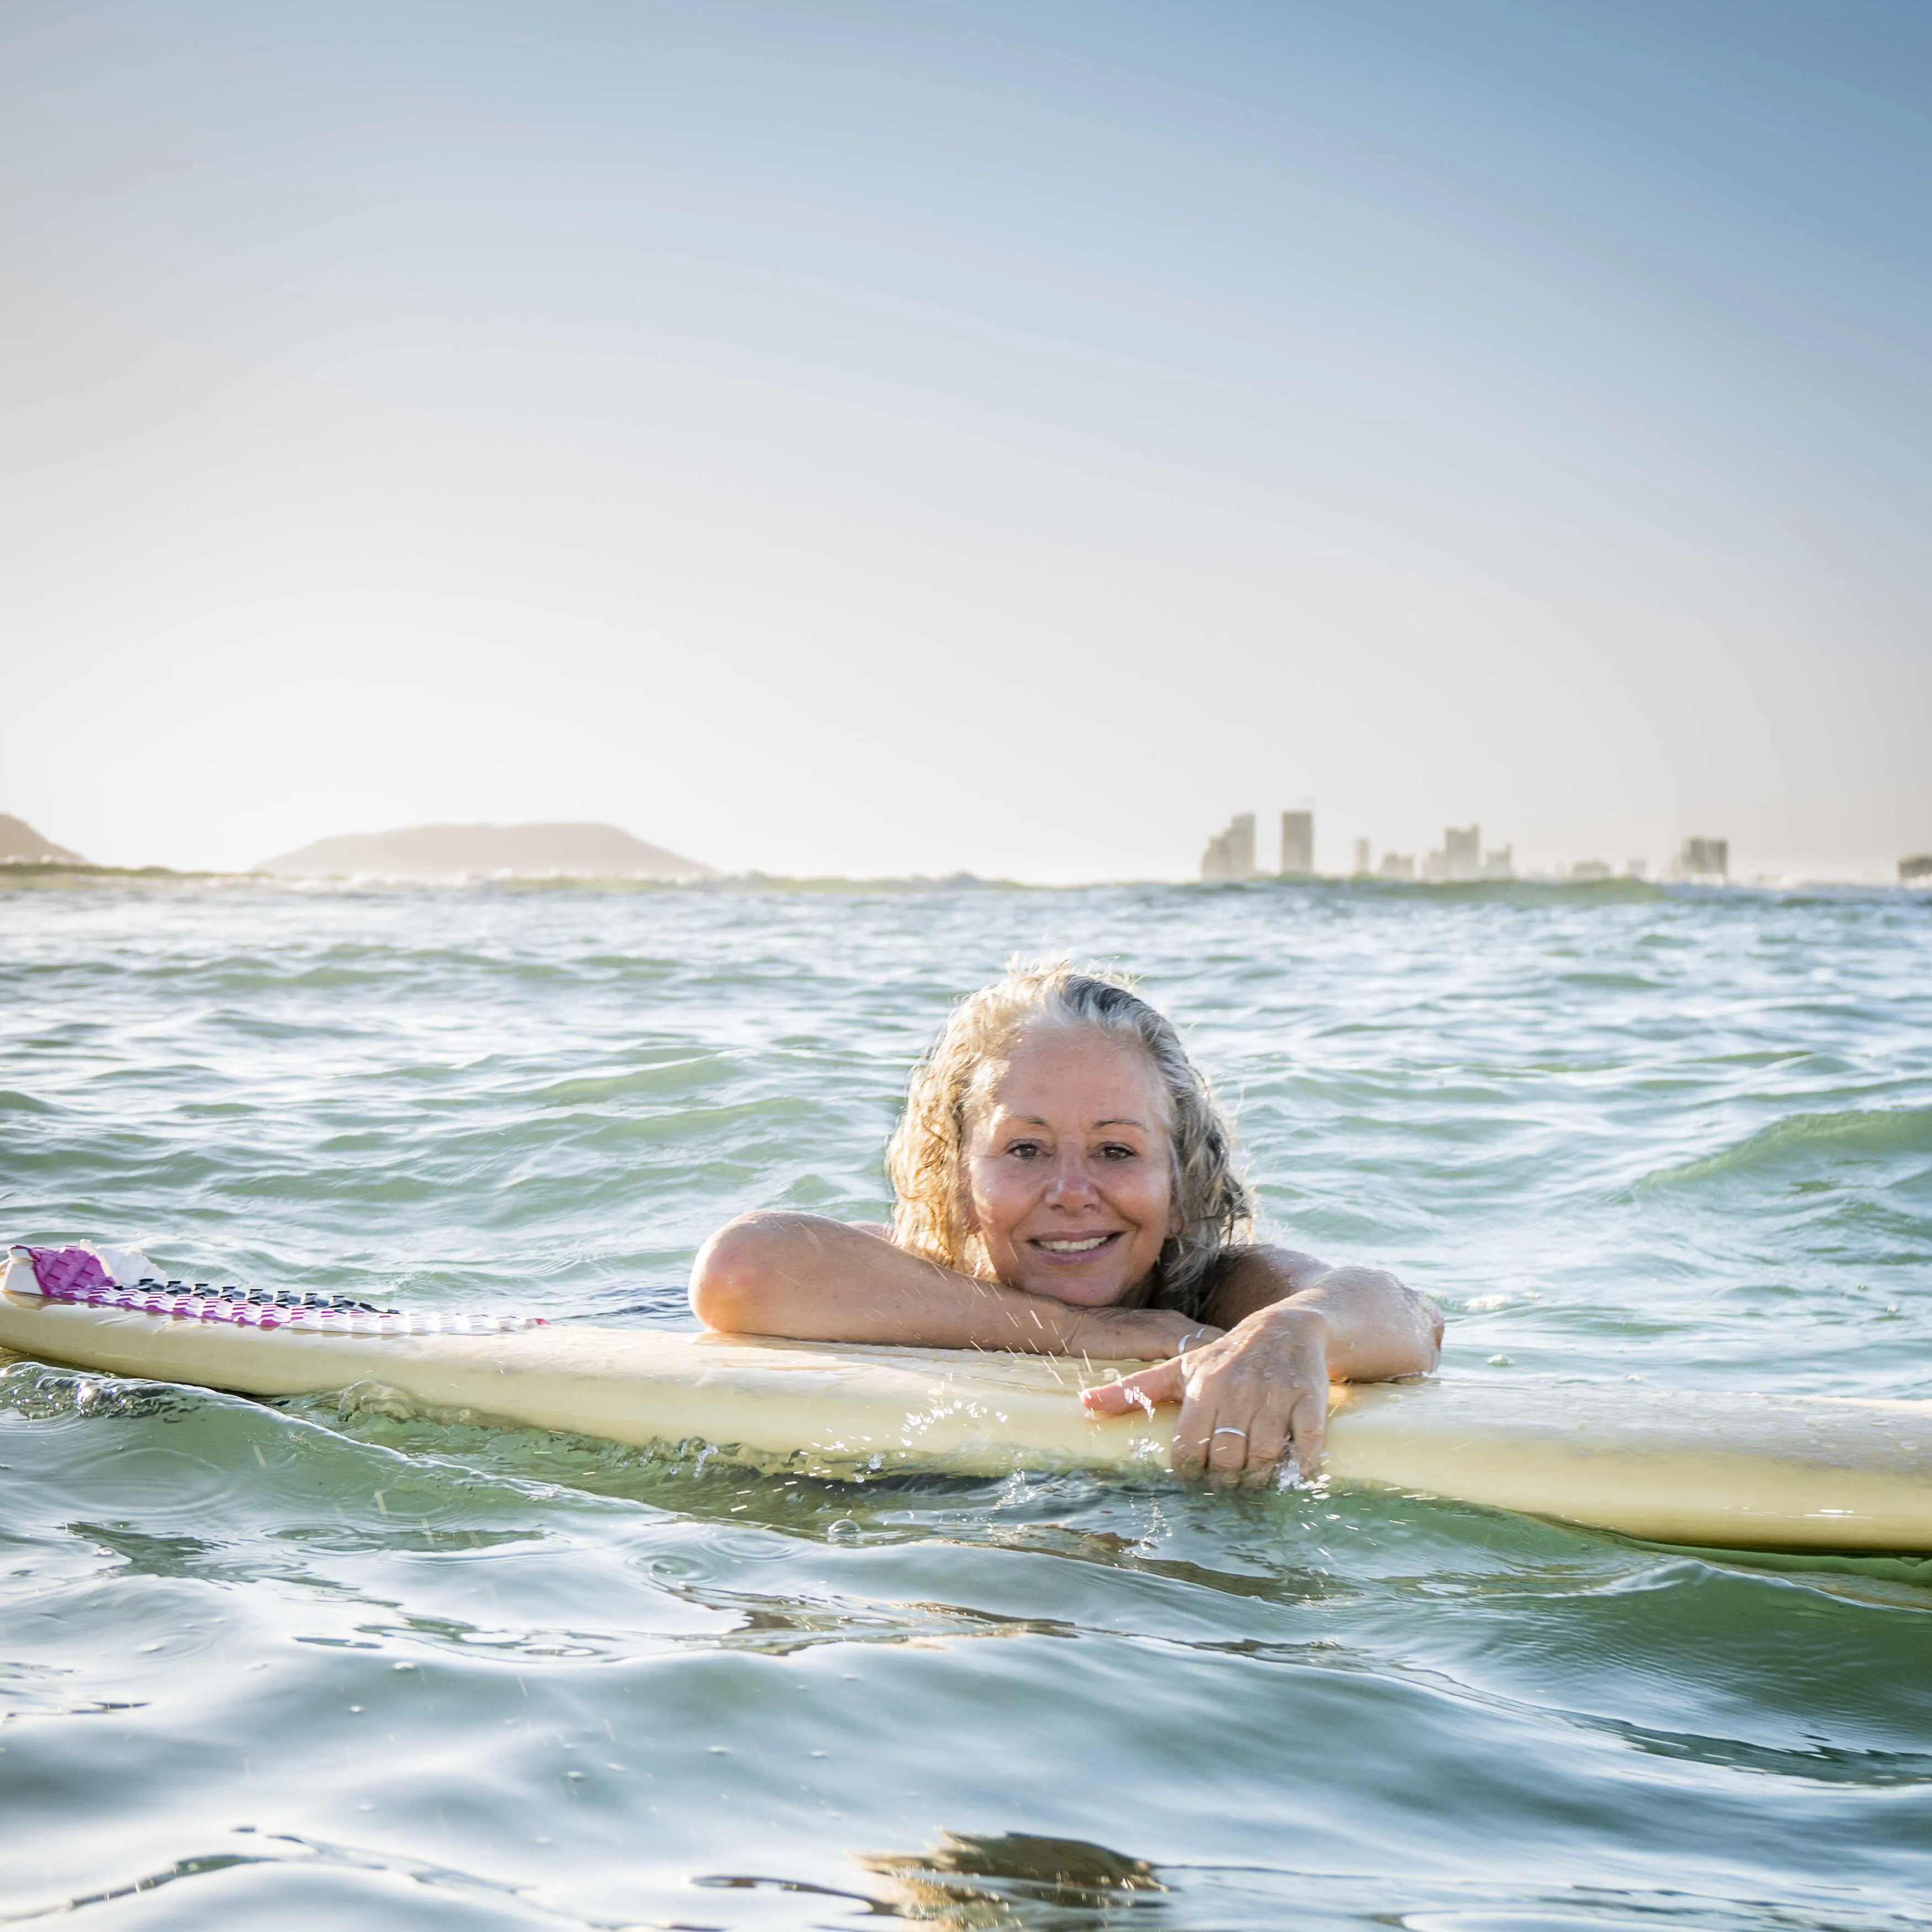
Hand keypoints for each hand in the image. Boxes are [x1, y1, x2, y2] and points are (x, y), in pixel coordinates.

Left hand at [1080, 1304, 1330, 1486]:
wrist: (1289, 1326)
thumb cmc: (1227, 1355)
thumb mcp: (1180, 1367)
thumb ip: (1134, 1389)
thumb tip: (1082, 1405)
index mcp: (1204, 1385)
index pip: (1190, 1447)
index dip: (1191, 1471)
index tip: (1197, 1474)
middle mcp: (1238, 1389)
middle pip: (1227, 1458)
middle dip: (1225, 1480)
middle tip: (1227, 1482)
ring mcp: (1276, 1395)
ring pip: (1264, 1457)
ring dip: (1258, 1479)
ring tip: (1253, 1479)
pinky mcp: (1309, 1398)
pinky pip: (1306, 1445)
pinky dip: (1301, 1466)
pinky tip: (1294, 1470)